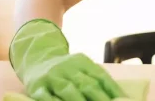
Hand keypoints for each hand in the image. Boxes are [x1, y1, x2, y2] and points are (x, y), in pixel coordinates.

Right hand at [9, 19, 127, 99]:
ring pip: (68, 90)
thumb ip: (95, 79)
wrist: (35, 58)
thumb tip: (119, 96)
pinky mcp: (37, 87)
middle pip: (87, 85)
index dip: (112, 90)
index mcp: (82, 61)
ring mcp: (52, 76)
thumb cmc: (65, 69)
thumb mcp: (80, 67)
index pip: (100, 76)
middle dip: (100, 99)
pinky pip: (46, 97)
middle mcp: (68, 67)